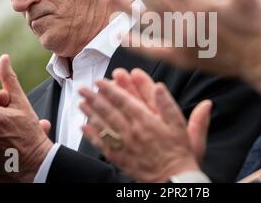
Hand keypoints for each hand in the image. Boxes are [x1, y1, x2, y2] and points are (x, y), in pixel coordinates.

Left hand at [79, 69, 211, 182]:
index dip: (110, 90)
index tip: (100, 81)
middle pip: (109, 111)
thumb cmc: (178, 152)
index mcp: (145, 121)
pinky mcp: (120, 158)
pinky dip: (92, 136)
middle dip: (94, 98)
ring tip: (80, 103)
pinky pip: (102, 145)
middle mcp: (132, 132)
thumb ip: (169, 105)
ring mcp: (124, 145)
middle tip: (83, 89)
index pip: (123, 101)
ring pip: (103, 126)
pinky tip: (83, 127)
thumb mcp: (180, 125)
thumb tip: (160, 87)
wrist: (173, 179)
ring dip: (90, 113)